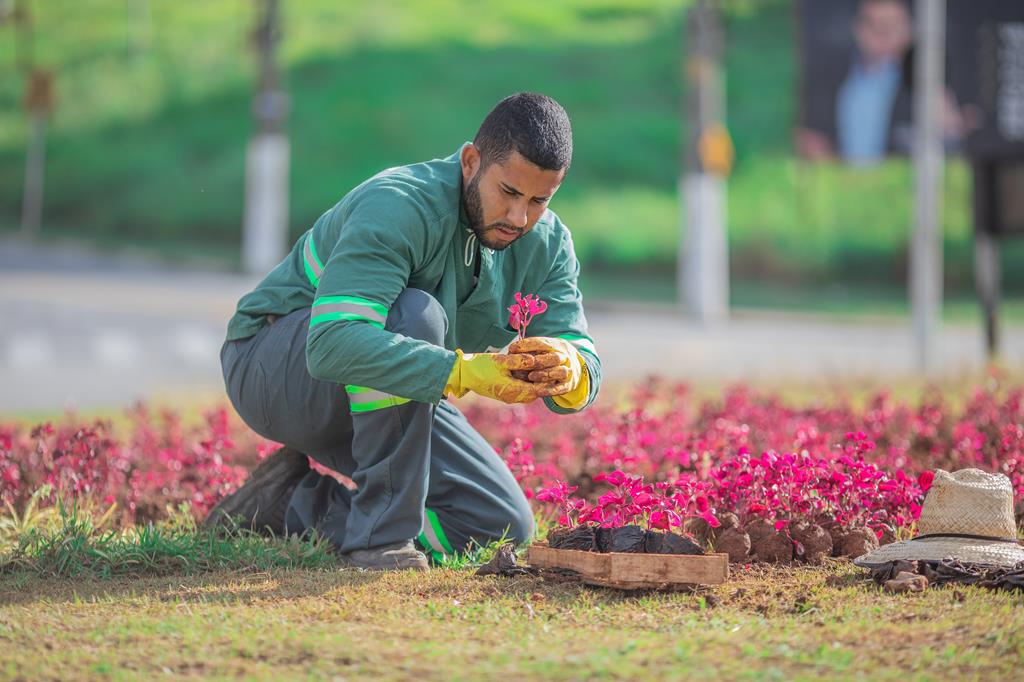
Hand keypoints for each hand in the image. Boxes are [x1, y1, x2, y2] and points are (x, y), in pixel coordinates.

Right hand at [444, 349, 565, 403]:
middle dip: (548, 381)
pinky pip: (524, 388)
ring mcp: (510, 395)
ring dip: (540, 381)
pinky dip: (531, 381)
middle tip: (560, 369)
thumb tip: (533, 359)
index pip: (539, 389)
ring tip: (551, 369)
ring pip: (532, 390)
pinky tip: (535, 370)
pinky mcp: (507, 391)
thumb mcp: (500, 361)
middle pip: (537, 391)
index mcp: (513, 391)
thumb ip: (518, 361)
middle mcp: (514, 396)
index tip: (560, 371)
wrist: (464, 375)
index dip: (550, 381)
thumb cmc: (480, 367)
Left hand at [508, 336, 580, 395]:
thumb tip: (511, 351)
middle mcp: (565, 358)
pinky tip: (537, 391)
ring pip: (561, 372)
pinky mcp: (569, 385)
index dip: (528, 345)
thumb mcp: (545, 349)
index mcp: (558, 346)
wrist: (575, 367)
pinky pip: (561, 388)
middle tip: (523, 363)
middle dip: (538, 361)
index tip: (513, 348)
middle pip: (554, 358)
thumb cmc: (551, 357)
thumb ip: (531, 350)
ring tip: (530, 376)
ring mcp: (569, 372)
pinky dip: (549, 390)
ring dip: (545, 374)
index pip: (544, 343)